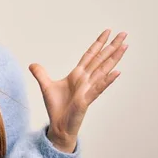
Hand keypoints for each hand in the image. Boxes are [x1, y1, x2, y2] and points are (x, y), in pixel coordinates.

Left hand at [28, 29, 128, 150]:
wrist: (59, 125)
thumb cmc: (57, 108)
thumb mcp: (46, 87)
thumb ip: (41, 74)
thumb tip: (32, 64)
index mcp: (78, 75)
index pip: (90, 55)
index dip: (98, 43)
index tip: (108, 32)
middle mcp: (86, 80)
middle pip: (101, 59)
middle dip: (112, 46)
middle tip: (124, 34)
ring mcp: (88, 89)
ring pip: (103, 70)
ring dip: (114, 59)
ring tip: (124, 47)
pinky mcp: (86, 100)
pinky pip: (98, 88)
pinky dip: (107, 80)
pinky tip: (117, 72)